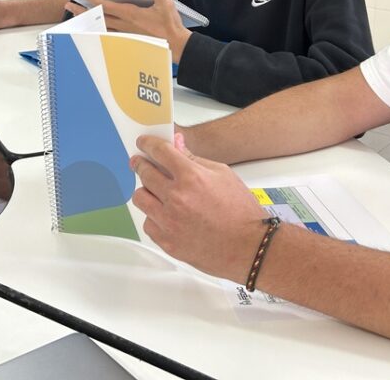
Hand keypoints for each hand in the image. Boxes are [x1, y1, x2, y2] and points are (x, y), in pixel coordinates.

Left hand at [76, 0, 191, 60]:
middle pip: (97, 16)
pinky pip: (107, 32)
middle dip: (82, 10)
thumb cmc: (170, 25)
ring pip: (100, 25)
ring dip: (87, 20)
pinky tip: (92, 27)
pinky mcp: (128, 38)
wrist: (174, 45)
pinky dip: (97, 28)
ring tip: (75, 15)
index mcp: (130, 14)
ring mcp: (124, 32)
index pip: (105, 5)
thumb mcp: (166, 5)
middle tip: (68, 4)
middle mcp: (124, 24)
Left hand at [130, 134, 268, 280]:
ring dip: (146, 191)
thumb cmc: (241, 211)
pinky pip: (148, 223)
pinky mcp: (167, 241)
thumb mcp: (223, 174)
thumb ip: (195, 159)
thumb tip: (177, 145)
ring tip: (155, 191)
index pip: (159, 152)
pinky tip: (165, 215)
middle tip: (140, 163)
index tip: (143, 143)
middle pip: (144, 173)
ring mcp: (169, 221)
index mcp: (191, 177)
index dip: (148, 144)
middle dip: (141, 164)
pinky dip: (154, 217)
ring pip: (140, 198)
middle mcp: (176, 198)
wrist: (249, 247)